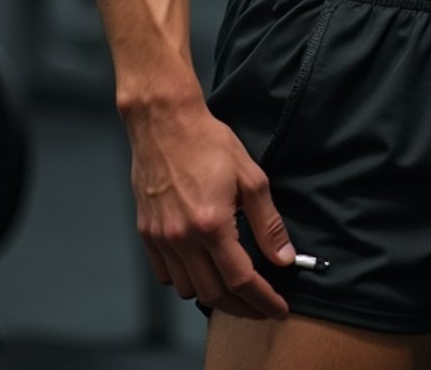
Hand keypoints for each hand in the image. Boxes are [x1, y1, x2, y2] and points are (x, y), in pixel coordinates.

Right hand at [126, 97, 294, 318]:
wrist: (165, 123)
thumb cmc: (208, 142)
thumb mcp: (251, 177)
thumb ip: (268, 222)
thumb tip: (283, 257)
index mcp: (212, 224)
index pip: (241, 279)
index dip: (263, 299)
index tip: (277, 309)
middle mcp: (183, 238)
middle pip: (214, 294)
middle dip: (242, 306)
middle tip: (261, 306)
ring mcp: (161, 238)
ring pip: (188, 289)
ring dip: (213, 295)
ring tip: (233, 287)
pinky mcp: (147, 233)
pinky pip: (166, 275)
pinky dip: (186, 281)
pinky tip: (201, 270)